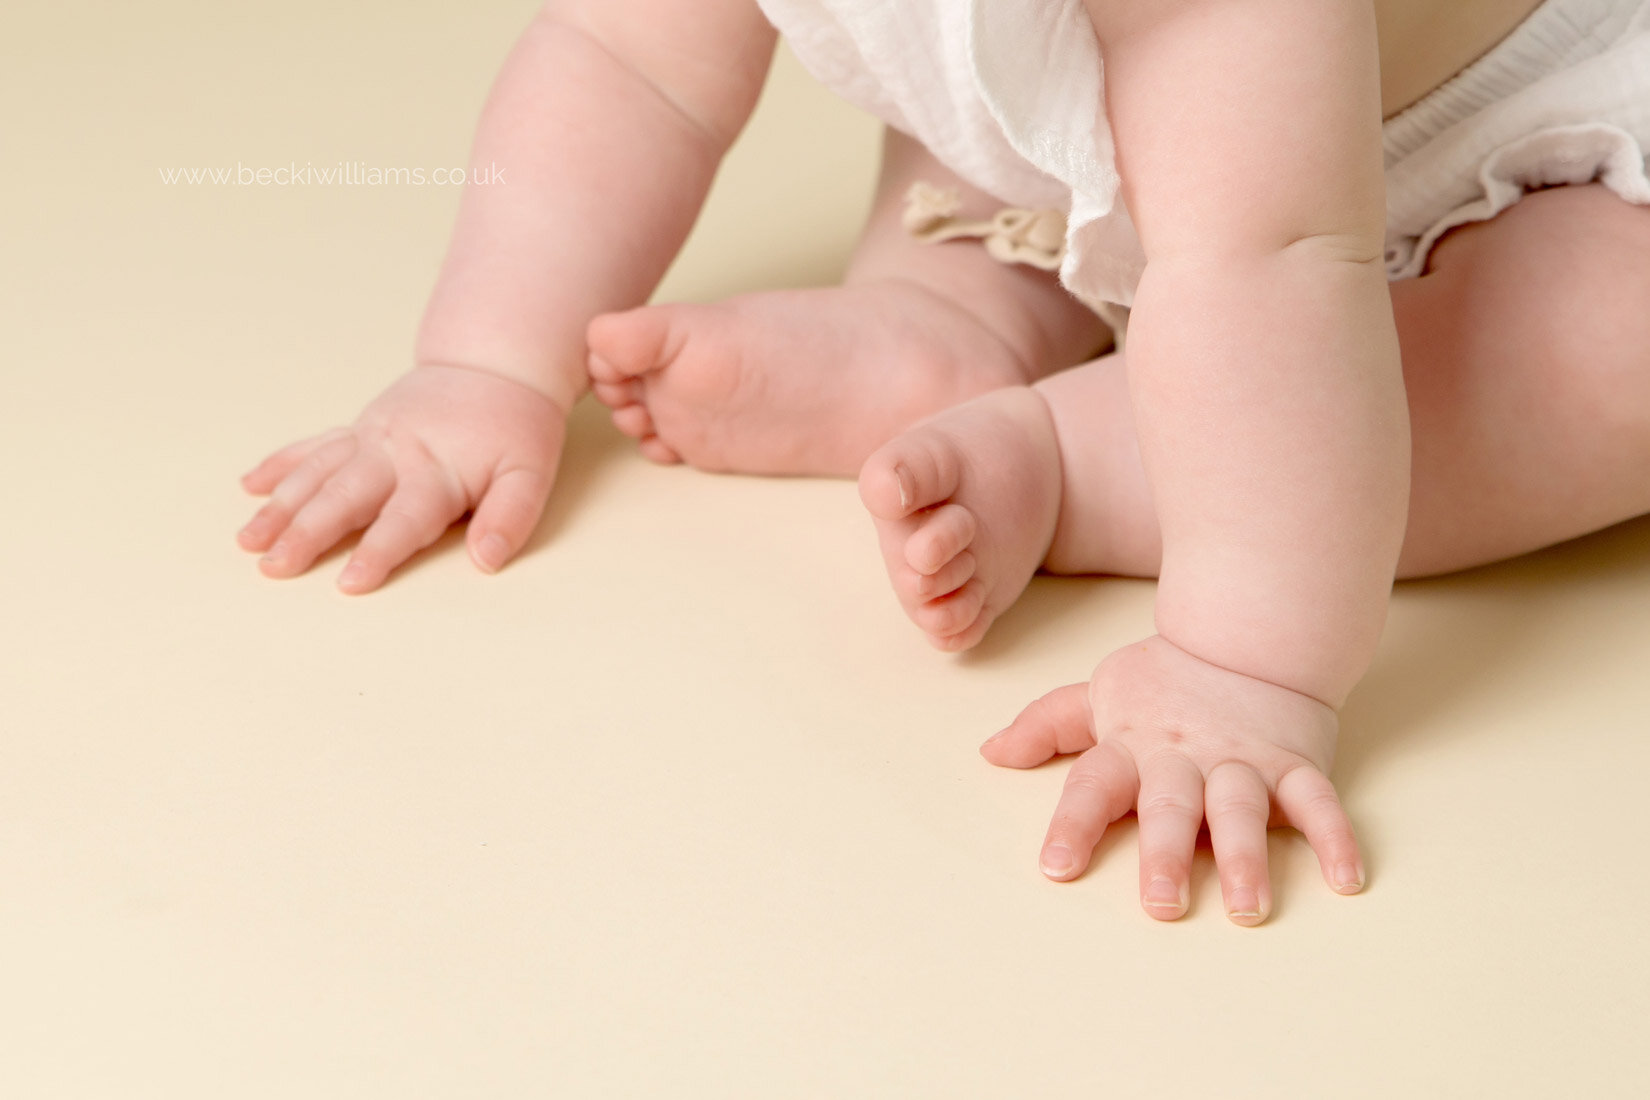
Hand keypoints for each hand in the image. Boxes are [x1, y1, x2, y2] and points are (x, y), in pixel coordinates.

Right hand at [237, 363, 566, 591]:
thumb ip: (511, 516)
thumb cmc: (517, 428)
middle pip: (344, 497)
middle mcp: (395, 453)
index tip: (348, 583)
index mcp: (437, 471)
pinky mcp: (360, 428)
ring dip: (280, 506)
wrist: (495, 365)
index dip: (377, 552)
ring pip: (317, 473)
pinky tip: (250, 486)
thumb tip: (487, 560)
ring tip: (249, 540)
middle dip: (306, 533)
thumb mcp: (532, 473)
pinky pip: (314, 446)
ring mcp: (371, 438)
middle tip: (273, 567)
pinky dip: (281, 464)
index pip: (403, 520)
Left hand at [982, 634, 1364, 924]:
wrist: (1251, 633)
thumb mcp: (1100, 694)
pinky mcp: (1296, 764)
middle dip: (1165, 854)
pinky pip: (1319, 802)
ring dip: (1247, 858)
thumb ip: (1047, 726)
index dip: (1074, 824)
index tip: (1057, 868)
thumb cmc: (1167, 677)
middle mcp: (1184, 757)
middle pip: (1171, 805)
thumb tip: (991, 752)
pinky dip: (1336, 838)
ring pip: (1242, 807)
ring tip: (1249, 908)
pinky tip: (1347, 879)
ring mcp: (1243, 760)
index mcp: (1132, 745)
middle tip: (1160, 905)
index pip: (1093, 783)